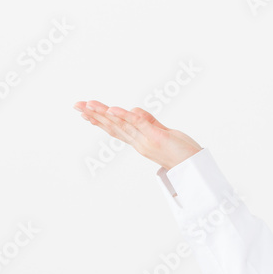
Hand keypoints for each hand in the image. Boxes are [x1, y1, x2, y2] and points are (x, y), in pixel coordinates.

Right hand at [74, 100, 202, 170]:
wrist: (196, 168)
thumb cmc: (182, 152)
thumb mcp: (162, 133)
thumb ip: (148, 121)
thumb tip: (133, 110)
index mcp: (139, 141)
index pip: (115, 129)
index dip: (99, 121)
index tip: (84, 112)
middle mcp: (139, 142)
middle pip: (113, 126)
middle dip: (94, 115)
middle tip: (76, 105)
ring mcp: (147, 140)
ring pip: (122, 124)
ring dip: (103, 114)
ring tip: (88, 105)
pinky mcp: (157, 137)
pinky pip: (139, 124)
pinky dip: (125, 116)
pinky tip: (113, 109)